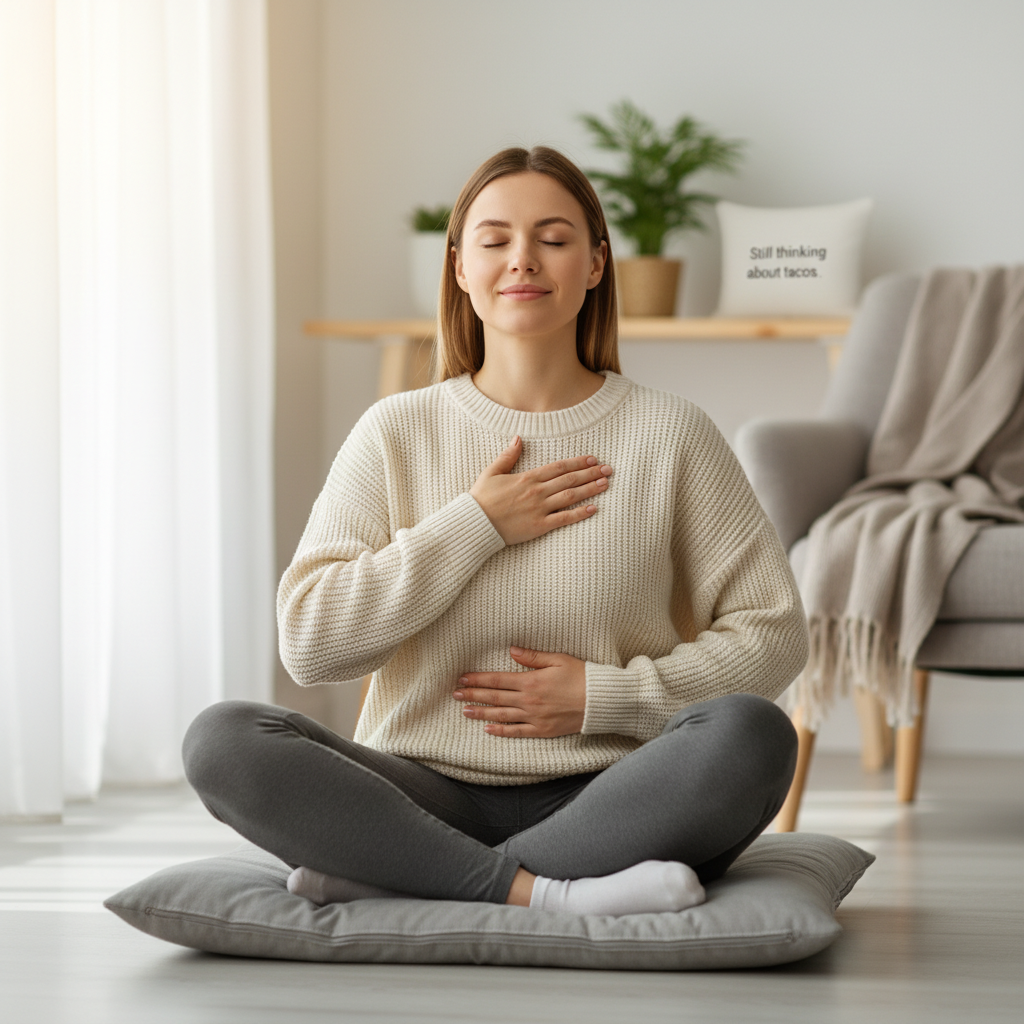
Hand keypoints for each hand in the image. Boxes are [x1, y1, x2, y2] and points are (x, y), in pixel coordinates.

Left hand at [452, 646, 586, 737]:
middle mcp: (529, 701)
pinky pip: (517, 732)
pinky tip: (488, 729)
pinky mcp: (542, 730)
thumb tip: (512, 650)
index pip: (497, 680)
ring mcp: (534, 717)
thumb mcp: (558, 659)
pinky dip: (501, 731)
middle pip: (495, 698)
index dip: (478, 680)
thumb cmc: (582, 676)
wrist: (600, 701)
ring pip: (501, 716)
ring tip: (465, 711)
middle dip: (473, 695)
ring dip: (481, 713)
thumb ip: (533, 656)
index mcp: (531, 681)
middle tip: (455, 695)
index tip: (462, 679)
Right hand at [469, 437, 612, 545]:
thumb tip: (518, 438)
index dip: (578, 462)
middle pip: (570, 479)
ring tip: (605, 484)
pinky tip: (594, 508)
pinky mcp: (539, 526)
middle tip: (608, 470)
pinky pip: (564, 519)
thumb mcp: (492, 472)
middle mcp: (537, 491)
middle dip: (591, 474)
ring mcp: (540, 509)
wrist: (475, 524)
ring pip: (571, 496)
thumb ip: (508, 456)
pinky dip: (580, 513)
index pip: (559, 467)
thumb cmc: (481, 499)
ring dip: (590, 489)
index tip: (593, 459)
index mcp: (527, 477)